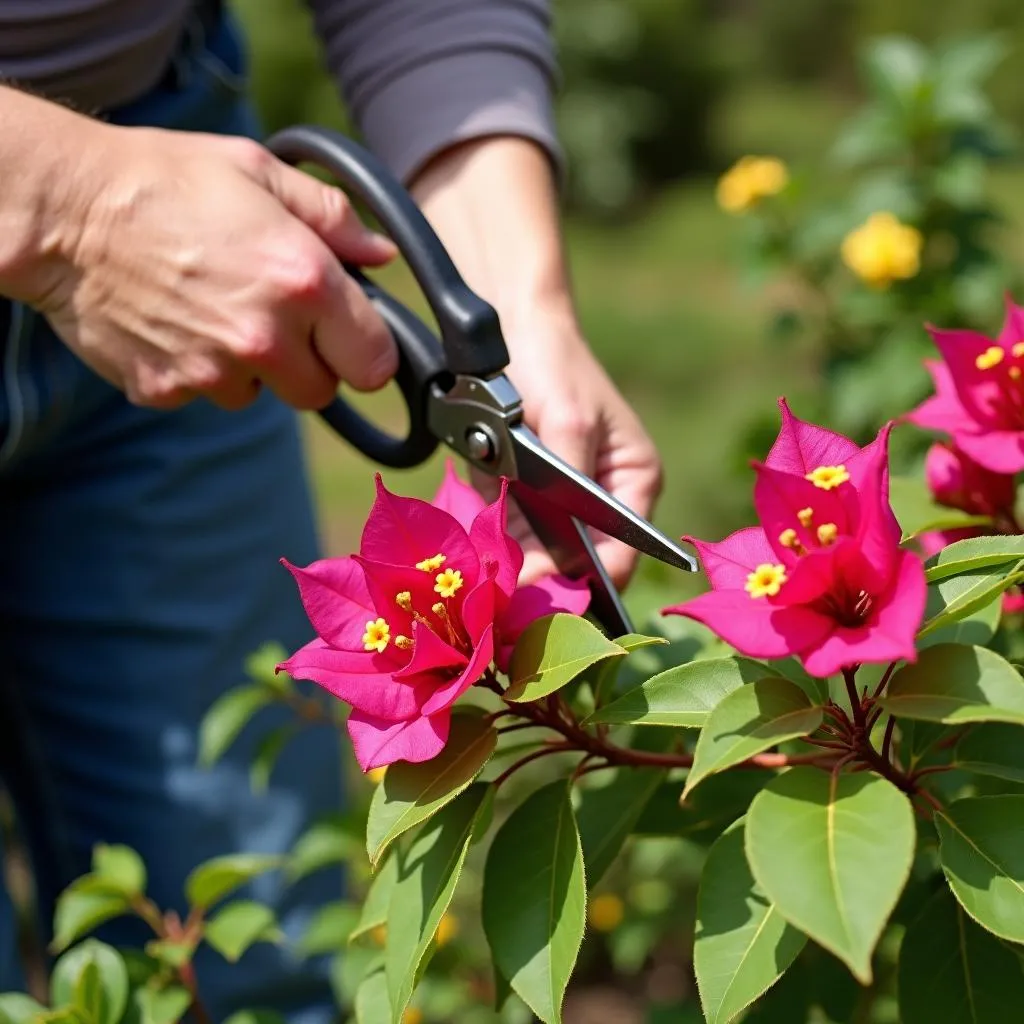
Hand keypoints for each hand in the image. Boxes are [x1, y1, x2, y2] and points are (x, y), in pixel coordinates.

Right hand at [38, 125, 397, 409]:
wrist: (62, 209)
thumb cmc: (162, 179)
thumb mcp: (258, 172)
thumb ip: (331, 217)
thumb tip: (380, 254)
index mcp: (303, 280)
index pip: (374, 363)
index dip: (365, 350)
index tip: (349, 335)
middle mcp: (265, 336)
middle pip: (321, 392)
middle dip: (309, 363)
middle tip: (277, 318)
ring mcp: (213, 369)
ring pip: (260, 396)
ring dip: (250, 368)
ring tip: (213, 309)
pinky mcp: (167, 389)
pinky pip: (203, 394)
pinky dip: (197, 369)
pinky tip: (175, 322)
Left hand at [480, 310, 662, 588]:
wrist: (505, 333)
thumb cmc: (552, 367)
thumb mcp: (568, 422)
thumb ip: (572, 485)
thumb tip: (569, 549)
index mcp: (635, 483)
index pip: (623, 554)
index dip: (591, 582)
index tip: (552, 600)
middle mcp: (605, 501)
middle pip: (582, 562)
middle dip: (549, 580)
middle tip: (512, 599)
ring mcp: (563, 503)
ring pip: (545, 558)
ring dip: (519, 571)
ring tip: (492, 585)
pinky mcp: (525, 499)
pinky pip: (514, 538)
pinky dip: (499, 550)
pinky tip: (480, 561)